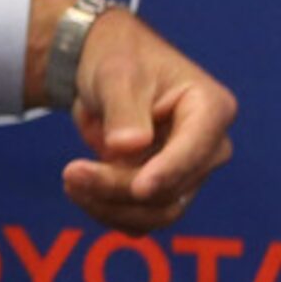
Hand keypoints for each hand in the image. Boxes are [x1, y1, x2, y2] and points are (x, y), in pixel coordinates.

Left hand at [46, 4, 237, 233]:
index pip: (195, 150)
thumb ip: (124, 110)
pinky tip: (80, 190)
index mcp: (210, 109)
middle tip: (70, 173)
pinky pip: (141, 219)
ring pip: (158, 213)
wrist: (106, 75)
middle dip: (118, 187)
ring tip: (70, 180)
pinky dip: (109, 212)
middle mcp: (208, 147)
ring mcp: (187, 173)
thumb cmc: (119, 62)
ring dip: (110, 207)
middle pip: (172, 189)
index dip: (168, 172)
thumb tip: (128, 147)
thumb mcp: (117, 76)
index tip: (138, 188)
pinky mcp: (164, 191)